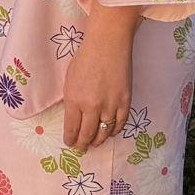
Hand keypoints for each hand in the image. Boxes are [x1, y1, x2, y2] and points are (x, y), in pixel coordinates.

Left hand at [63, 6, 141, 149]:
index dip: (71, 139)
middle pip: (88, 134)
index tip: (70, 144)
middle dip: (83, 144)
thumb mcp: (69, 80)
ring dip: (99, 141)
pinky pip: (120, 123)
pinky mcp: (125, 102)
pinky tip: (109, 133)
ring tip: (94, 144)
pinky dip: (114, 131)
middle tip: (81, 148)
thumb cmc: (85, 59)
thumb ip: (72, 100)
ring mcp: (110, 105)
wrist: (108, 45)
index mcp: (74, 100)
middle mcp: (92, 106)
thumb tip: (73, 117)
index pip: (72, 128)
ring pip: (105, 132)